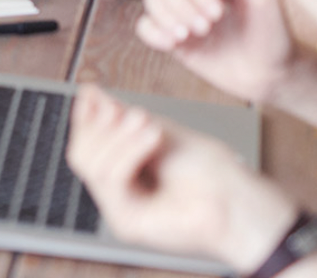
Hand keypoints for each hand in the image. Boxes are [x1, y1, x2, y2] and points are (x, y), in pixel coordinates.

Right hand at [66, 85, 296, 273]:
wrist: (236, 199)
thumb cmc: (209, 169)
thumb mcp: (159, 129)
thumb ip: (121, 117)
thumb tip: (91, 94)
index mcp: (124, 169)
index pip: (84, 144)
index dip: (84, 117)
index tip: (91, 93)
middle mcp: (118, 192)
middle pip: (80, 154)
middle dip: (101, 125)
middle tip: (137, 113)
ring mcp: (120, 209)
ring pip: (91, 164)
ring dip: (120, 136)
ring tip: (150, 124)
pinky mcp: (127, 223)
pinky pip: (111, 179)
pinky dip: (130, 151)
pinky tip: (153, 137)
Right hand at [137, 0, 296, 102]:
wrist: (271, 75)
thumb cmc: (272, 33)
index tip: (218, 11)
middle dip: (183, 5)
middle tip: (207, 27)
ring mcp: (184, 15)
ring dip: (167, 16)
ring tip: (188, 35)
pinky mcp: (176, 40)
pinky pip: (146, 27)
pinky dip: (152, 32)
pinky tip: (172, 42)